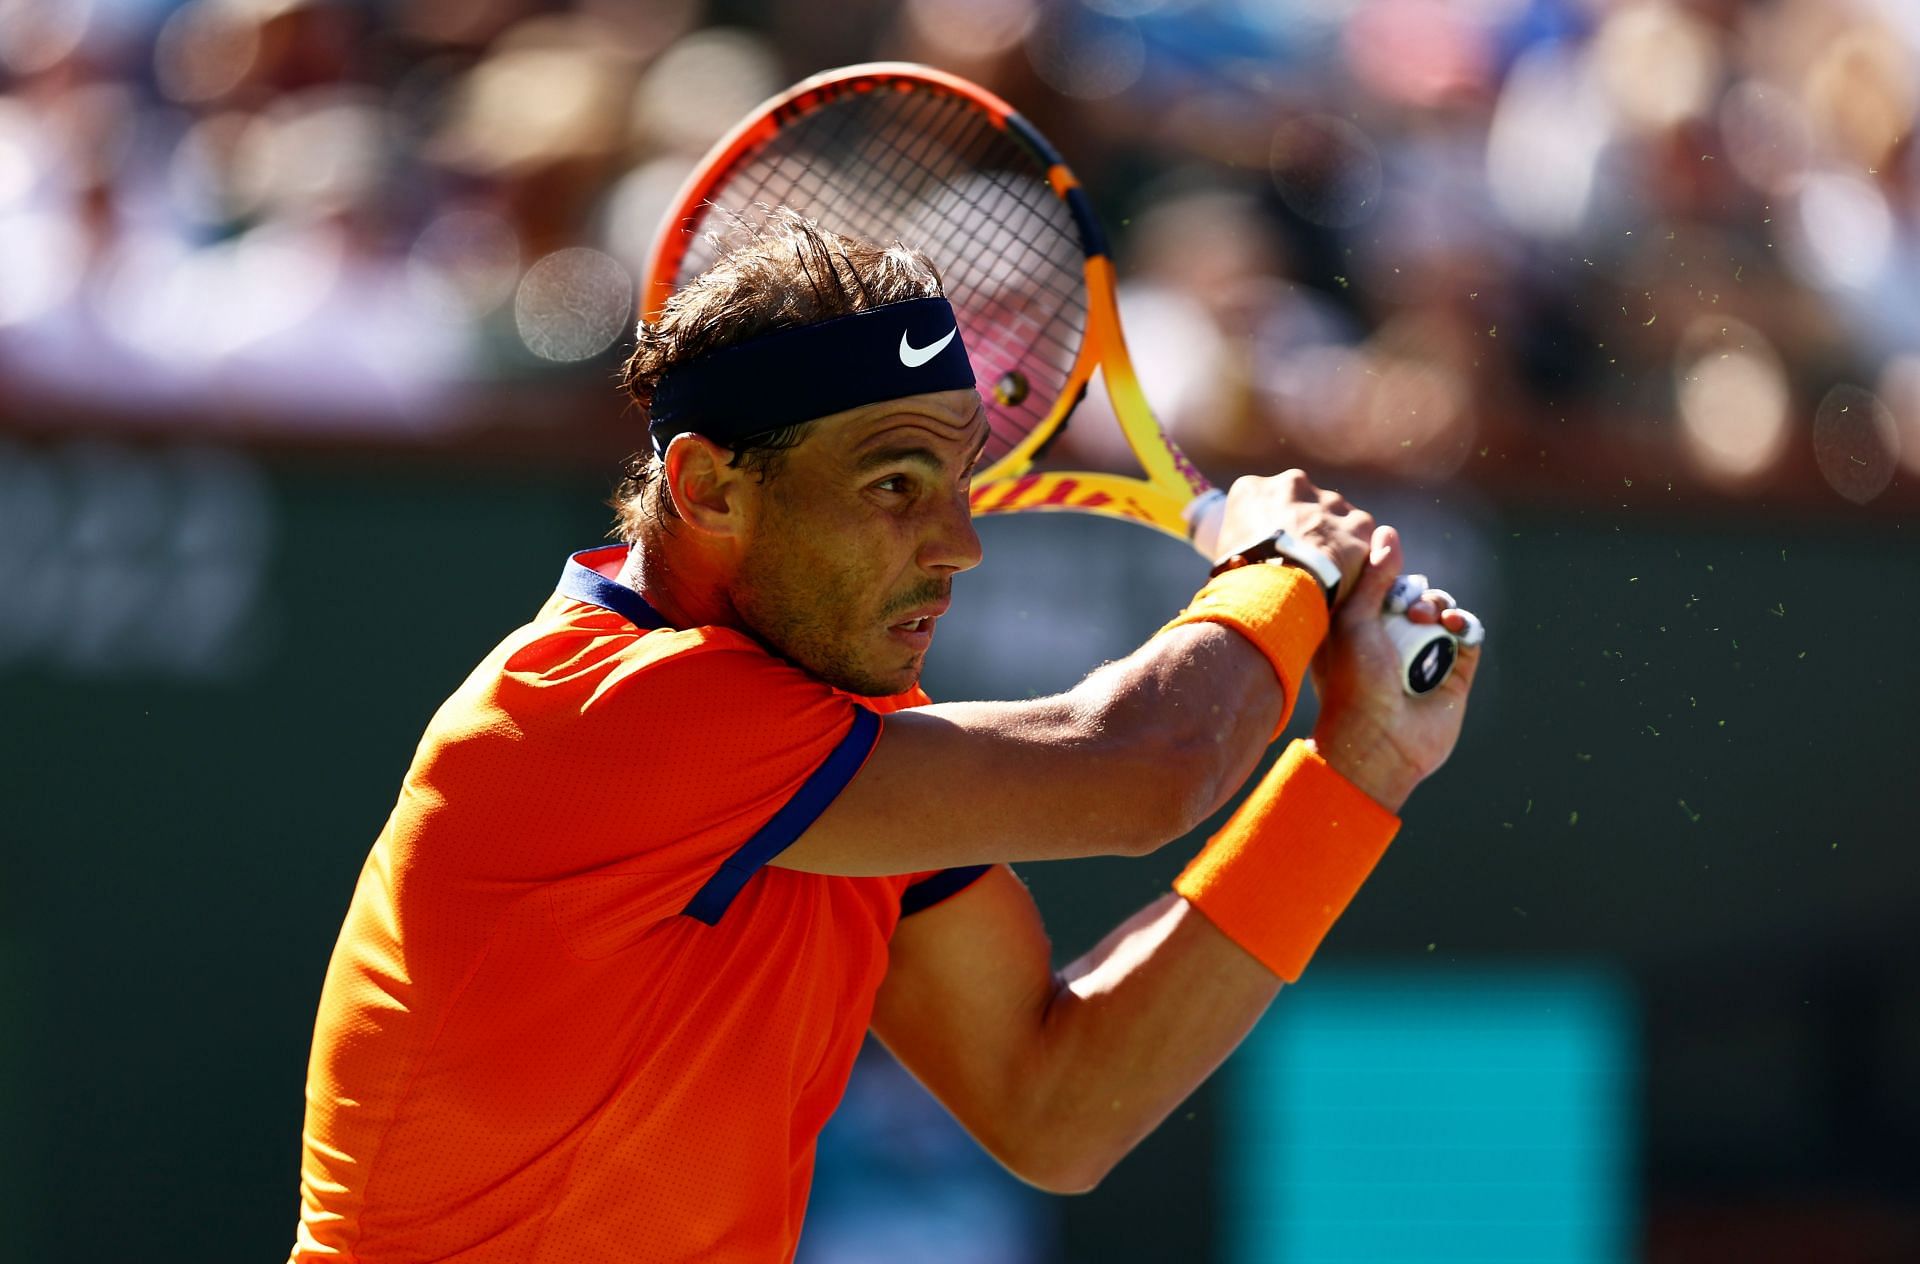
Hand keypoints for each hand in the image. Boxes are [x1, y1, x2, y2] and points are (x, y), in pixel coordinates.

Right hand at [1213, 470, 1377, 600]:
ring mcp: (1328, 501)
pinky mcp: (1358, 523)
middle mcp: (1292, 483)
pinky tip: (1344, 574)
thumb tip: (1238, 562)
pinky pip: (1359, 535)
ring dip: (1330, 536)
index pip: (1259, 501)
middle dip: (1302, 524)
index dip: (1265, 527)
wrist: (1279, 591)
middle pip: (1300, 501)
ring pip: (1333, 515)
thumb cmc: (1244, 579)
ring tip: (1323, 570)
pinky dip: (1355, 552)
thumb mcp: (1224, 555)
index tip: (1268, 549)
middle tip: (1298, 559)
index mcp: (1251, 489)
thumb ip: (1240, 545)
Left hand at [1307, 525, 1481, 812]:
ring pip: (1444, 610)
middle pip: (1416, 594)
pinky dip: (1465, 623)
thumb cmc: (1353, 683)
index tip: (1387, 583)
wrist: (1380, 742)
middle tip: (1411, 610)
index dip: (1388, 578)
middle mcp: (1393, 641)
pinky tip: (1453, 626)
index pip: (1380, 587)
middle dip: (1418, 593)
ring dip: (1441, 605)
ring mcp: (1425, 656)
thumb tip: (1388, 532)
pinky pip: (1469, 635)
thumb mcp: (1353, 621)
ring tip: (1430, 620)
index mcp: (1359, 629)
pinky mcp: (1456, 673)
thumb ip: (1372, 577)